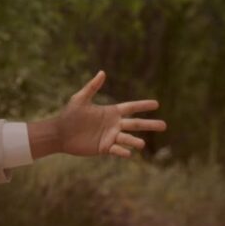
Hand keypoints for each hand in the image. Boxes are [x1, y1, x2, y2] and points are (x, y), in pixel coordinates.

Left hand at [28, 71, 166, 158]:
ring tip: (143, 144)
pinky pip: (117, 150)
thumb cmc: (69, 115)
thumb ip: (92, 87)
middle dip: (150, 124)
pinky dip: (123, 151)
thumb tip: (102, 72)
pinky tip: (129, 153)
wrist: (59, 133)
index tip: (157, 104)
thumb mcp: (80, 99)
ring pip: (128, 138)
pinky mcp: (104, 148)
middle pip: (136, 124)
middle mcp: (114, 124)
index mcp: (111, 112)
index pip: (131, 108)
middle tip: (164, 125)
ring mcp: (110, 137)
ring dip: (136, 141)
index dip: (143, 105)